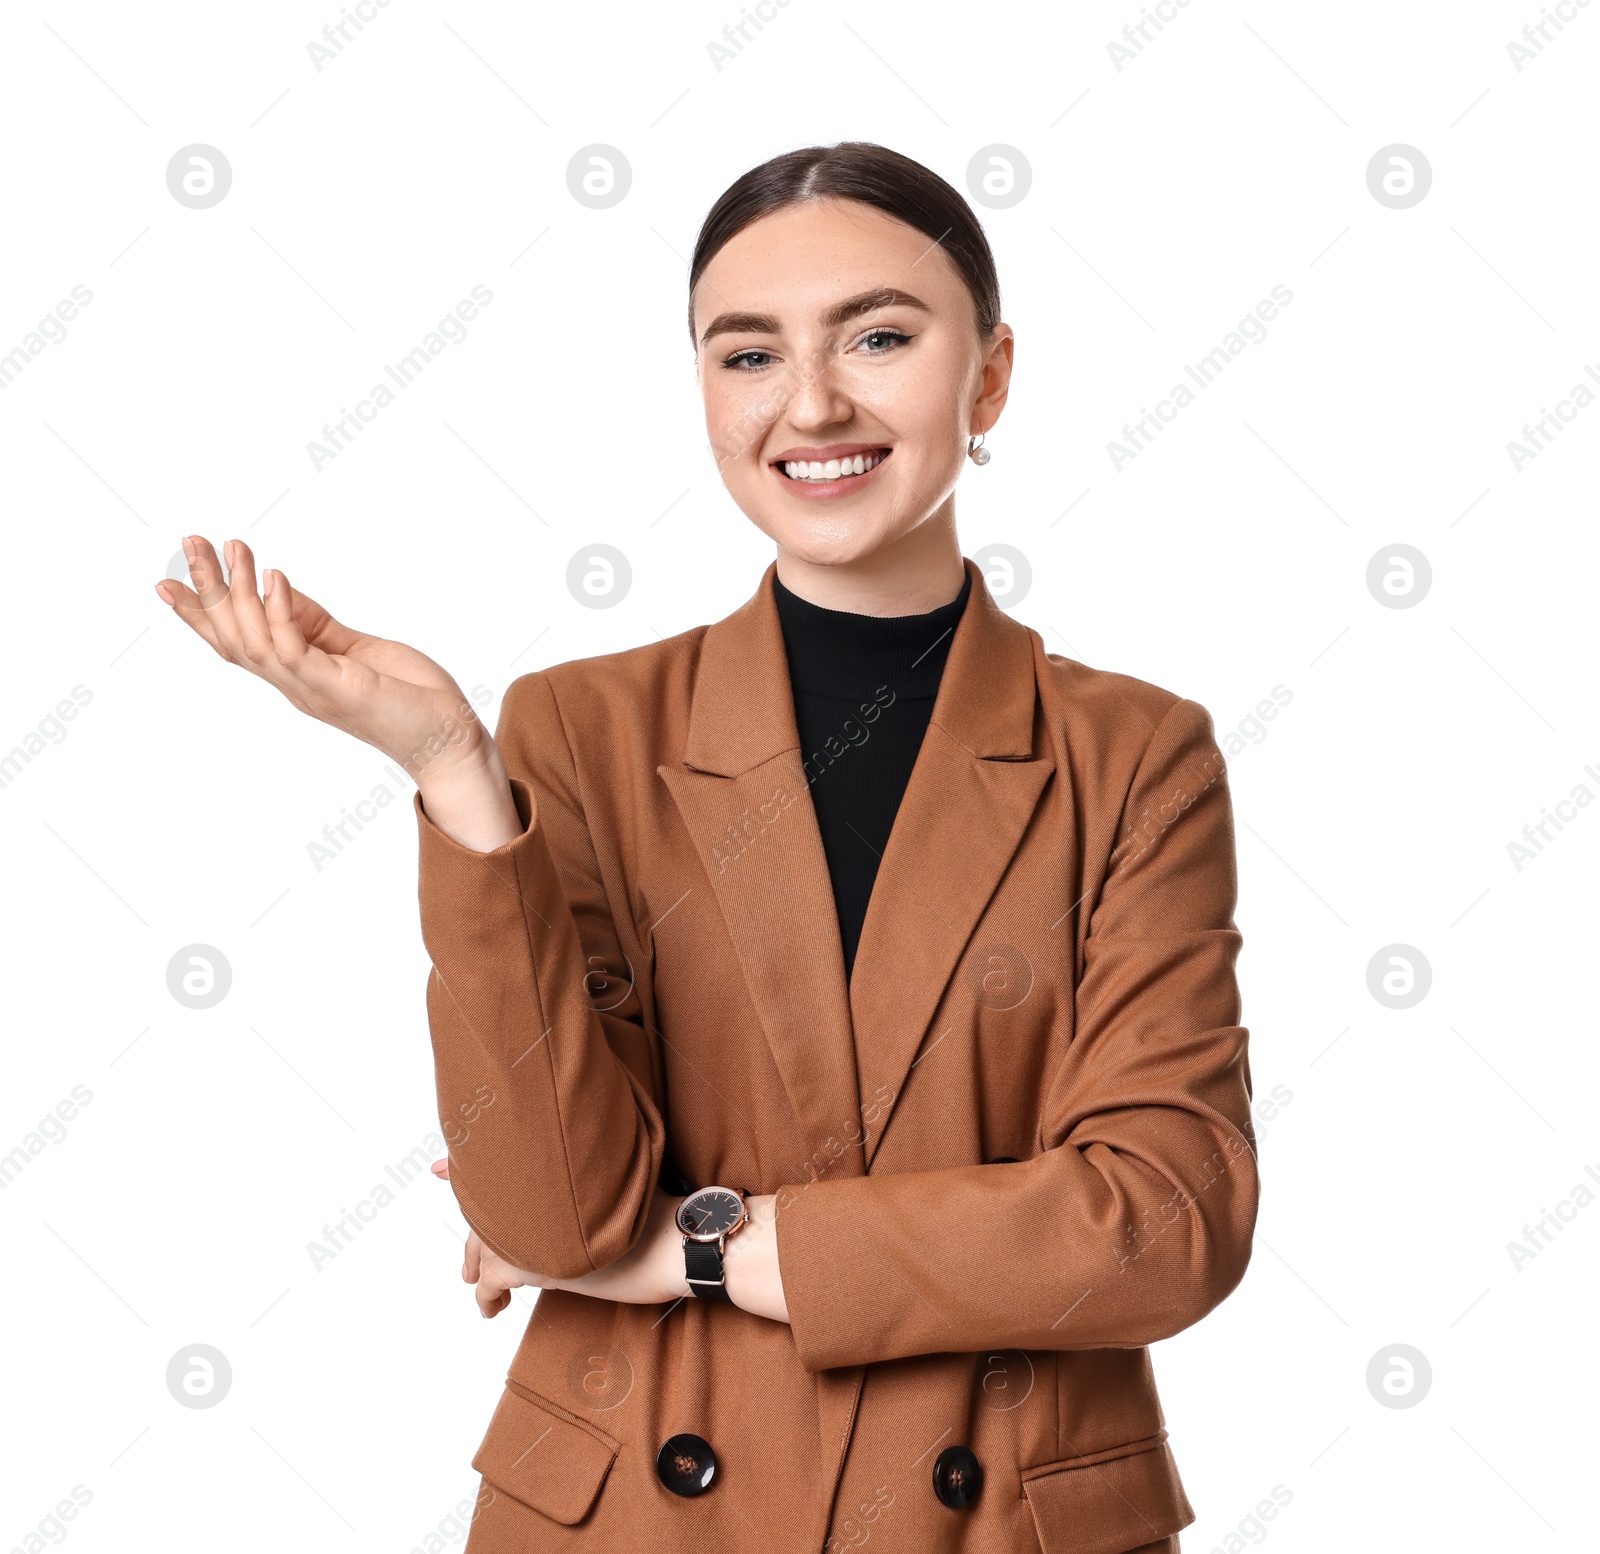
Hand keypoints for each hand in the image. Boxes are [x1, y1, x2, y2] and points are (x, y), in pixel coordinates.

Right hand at [154, 535, 487, 788]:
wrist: (449, 739)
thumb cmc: (409, 697)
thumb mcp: (353, 649)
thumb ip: (314, 624)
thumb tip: (278, 587)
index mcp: (296, 677)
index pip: (236, 643)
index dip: (201, 614)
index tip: (166, 581)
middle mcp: (295, 686)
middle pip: (232, 638)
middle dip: (207, 591)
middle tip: (191, 542)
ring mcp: (312, 690)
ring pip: (254, 641)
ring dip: (239, 592)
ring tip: (235, 548)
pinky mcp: (337, 689)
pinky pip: (294, 650)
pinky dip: (281, 612)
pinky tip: (277, 577)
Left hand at [433, 1159, 690, 1315]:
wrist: (674, 1241)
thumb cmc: (663, 1214)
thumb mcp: (626, 1184)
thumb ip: (596, 1179)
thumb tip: (591, 1181)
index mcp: (560, 1172)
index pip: (502, 1169)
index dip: (467, 1169)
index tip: (440, 1168)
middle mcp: (537, 1194)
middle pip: (488, 1210)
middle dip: (473, 1232)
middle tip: (468, 1262)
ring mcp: (531, 1226)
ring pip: (485, 1244)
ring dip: (478, 1263)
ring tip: (474, 1279)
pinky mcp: (530, 1262)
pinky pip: (490, 1280)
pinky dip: (487, 1296)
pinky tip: (492, 1308)